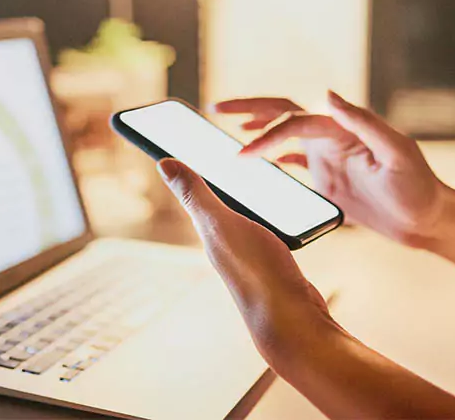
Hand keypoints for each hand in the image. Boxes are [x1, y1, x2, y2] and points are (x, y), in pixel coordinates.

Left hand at [157, 158, 339, 372]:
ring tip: (253, 170)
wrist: (292, 320)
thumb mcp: (221, 223)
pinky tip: (281, 208)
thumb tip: (161, 161)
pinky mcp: (271, 260)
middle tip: (216, 143)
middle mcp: (224, 241)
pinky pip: (265, 227)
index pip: (193, 188)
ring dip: (245, 192)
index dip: (186, 162)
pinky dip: (269, 211)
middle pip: (218, 199)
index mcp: (210, 228)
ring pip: (242, 213)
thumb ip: (196, 193)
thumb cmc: (257, 269)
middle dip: (215, 174)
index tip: (180, 135)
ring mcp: (248, 252)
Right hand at [215, 92, 443, 247]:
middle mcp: (332, 135)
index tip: (240, 155)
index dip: (265, 137)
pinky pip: (293, 159)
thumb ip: (363, 122)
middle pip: (283, 112)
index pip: (295, 124)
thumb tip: (326, 94)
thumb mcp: (396, 154)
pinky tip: (255, 162)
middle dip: (249, 108)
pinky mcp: (328, 175)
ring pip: (284, 132)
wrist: (429, 219)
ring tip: (227, 126)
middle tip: (216, 108)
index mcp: (343, 128)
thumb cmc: (418, 188)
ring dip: (256, 126)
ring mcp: (328, 154)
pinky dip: (272, 156)